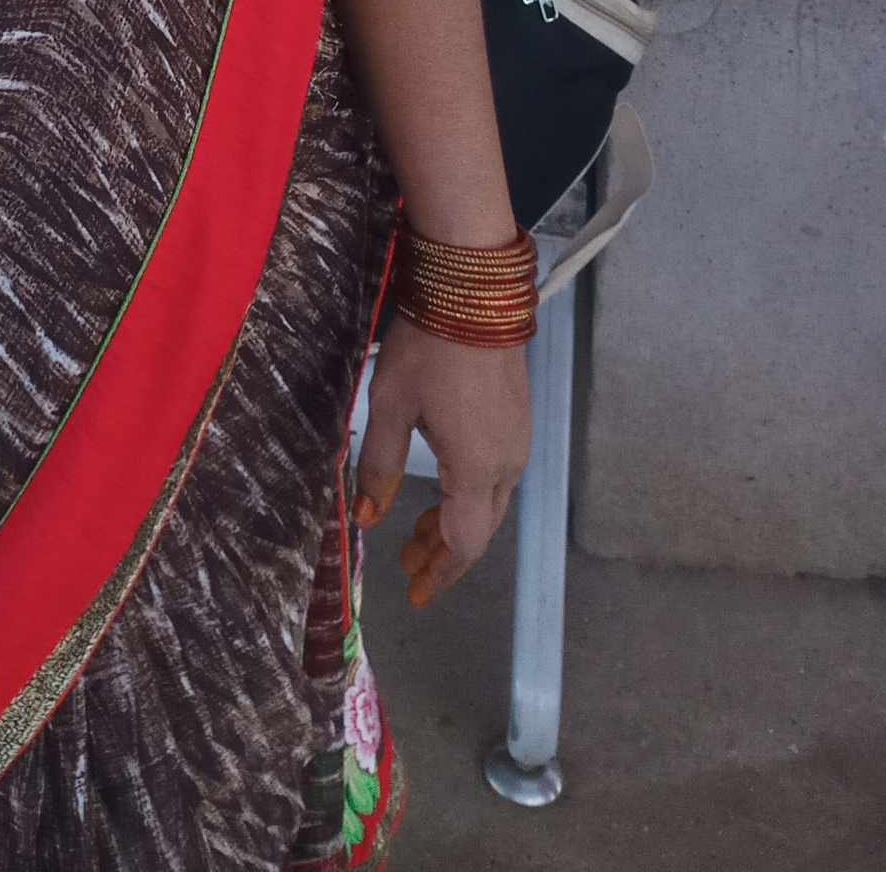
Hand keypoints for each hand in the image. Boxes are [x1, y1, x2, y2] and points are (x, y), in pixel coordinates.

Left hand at [353, 316, 531, 606]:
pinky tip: (443, 488)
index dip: (439, 573)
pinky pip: (495, 475)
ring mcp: (518, 440)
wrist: (473, 291)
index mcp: (477, 469)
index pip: (464, 543)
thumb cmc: (427, 348)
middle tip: (408, 565)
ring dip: (455, 524)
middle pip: (480, 528)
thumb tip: (367, 518)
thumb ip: (379, 466)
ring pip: (489, 502)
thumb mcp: (389, 406)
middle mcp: (507, 463)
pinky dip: (468, 496)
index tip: (415, 594)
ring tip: (417, 533)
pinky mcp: (518, 419)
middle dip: (444, 553)